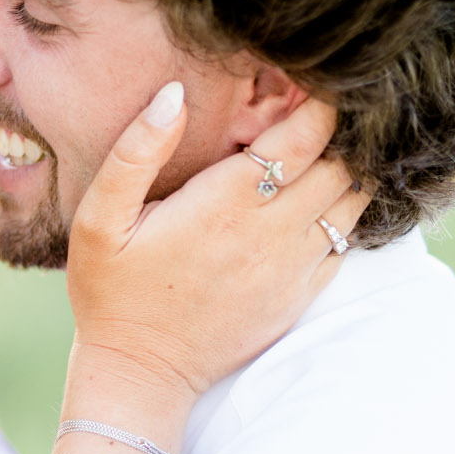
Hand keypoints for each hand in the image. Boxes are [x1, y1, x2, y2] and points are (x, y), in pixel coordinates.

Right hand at [65, 88, 366, 399]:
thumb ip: (134, 152)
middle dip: (341, 129)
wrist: (141, 373)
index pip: (306, 134)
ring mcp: (293, 267)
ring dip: (351, 169)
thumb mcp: (99, 220)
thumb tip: (172, 94)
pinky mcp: (301, 294)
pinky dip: (346, 211)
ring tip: (329, 147)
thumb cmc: (113, 292)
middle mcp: (272, 233)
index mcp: (226, 204)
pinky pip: (348, 241)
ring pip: (355, 200)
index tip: (311, 80)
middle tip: (324, 109)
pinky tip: (323, 196)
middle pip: (342, 162)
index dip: (320, 100)